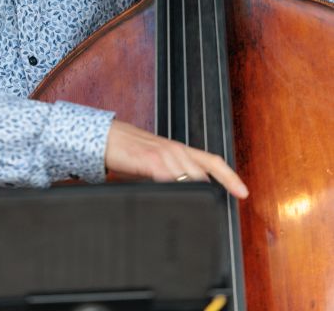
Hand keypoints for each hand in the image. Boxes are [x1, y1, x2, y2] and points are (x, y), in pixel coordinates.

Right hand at [105, 120, 247, 198]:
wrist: (105, 137)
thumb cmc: (128, 151)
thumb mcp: (154, 162)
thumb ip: (169, 175)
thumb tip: (182, 194)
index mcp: (179, 150)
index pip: (212, 161)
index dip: (230, 176)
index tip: (243, 193)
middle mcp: (175, 149)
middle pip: (203, 173)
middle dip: (210, 193)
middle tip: (214, 211)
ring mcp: (162, 153)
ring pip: (189, 176)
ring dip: (194, 192)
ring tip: (197, 209)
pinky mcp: (149, 159)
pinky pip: (168, 176)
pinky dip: (175, 188)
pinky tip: (176, 197)